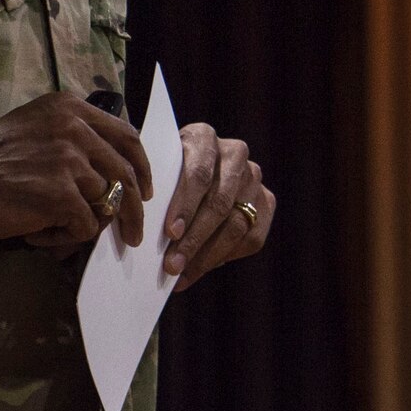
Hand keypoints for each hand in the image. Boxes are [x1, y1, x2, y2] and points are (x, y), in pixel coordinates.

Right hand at [0, 93, 151, 247]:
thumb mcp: (34, 126)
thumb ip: (72, 135)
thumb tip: (106, 167)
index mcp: (70, 108)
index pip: (126, 136)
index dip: (140, 167)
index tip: (144, 189)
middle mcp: (75, 128)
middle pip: (126, 174)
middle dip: (133, 210)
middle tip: (133, 233)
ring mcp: (70, 161)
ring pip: (105, 204)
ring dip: (83, 225)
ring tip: (52, 230)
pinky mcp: (62, 194)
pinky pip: (85, 226)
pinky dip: (65, 238)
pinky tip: (39, 235)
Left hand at [162, 123, 273, 290]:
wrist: (190, 168)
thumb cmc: (165, 172)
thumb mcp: (156, 171)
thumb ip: (155, 190)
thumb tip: (143, 228)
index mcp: (203, 137)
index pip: (199, 173)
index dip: (185, 205)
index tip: (170, 233)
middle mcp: (235, 153)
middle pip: (219, 202)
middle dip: (194, 238)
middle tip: (173, 265)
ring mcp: (254, 176)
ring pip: (237, 223)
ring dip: (207, 254)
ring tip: (182, 273)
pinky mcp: (267, 200)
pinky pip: (253, 237)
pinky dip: (226, 257)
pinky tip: (200, 267)